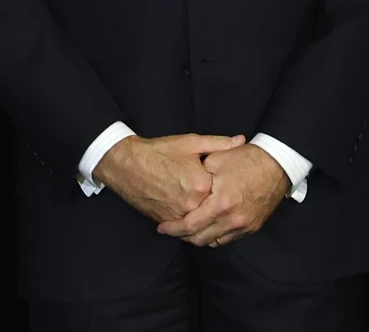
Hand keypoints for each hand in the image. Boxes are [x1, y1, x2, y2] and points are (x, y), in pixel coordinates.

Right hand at [94, 132, 244, 224]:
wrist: (126, 165)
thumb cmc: (158, 152)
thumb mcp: (190, 143)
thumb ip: (219, 144)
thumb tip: (241, 141)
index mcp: (201, 184)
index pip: (224, 190)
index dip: (227, 186)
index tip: (231, 182)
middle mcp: (191, 204)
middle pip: (213, 208)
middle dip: (217, 204)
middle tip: (223, 198)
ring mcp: (178, 215)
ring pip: (200, 221)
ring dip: (206, 217)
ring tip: (211, 209)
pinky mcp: (166, 221)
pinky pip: (184, 227)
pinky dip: (190, 223)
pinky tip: (194, 213)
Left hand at [156, 142, 288, 246]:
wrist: (277, 165)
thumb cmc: (246, 160)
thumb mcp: (216, 160)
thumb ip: (197, 176)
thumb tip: (182, 187)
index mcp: (220, 204)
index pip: (190, 226)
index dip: (173, 228)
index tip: (162, 227)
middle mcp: (232, 220)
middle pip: (200, 239)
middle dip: (183, 236)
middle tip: (172, 229)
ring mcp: (243, 226)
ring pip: (213, 242)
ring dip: (199, 238)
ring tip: (188, 228)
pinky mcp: (251, 228)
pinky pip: (227, 239)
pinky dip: (214, 236)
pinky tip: (208, 226)